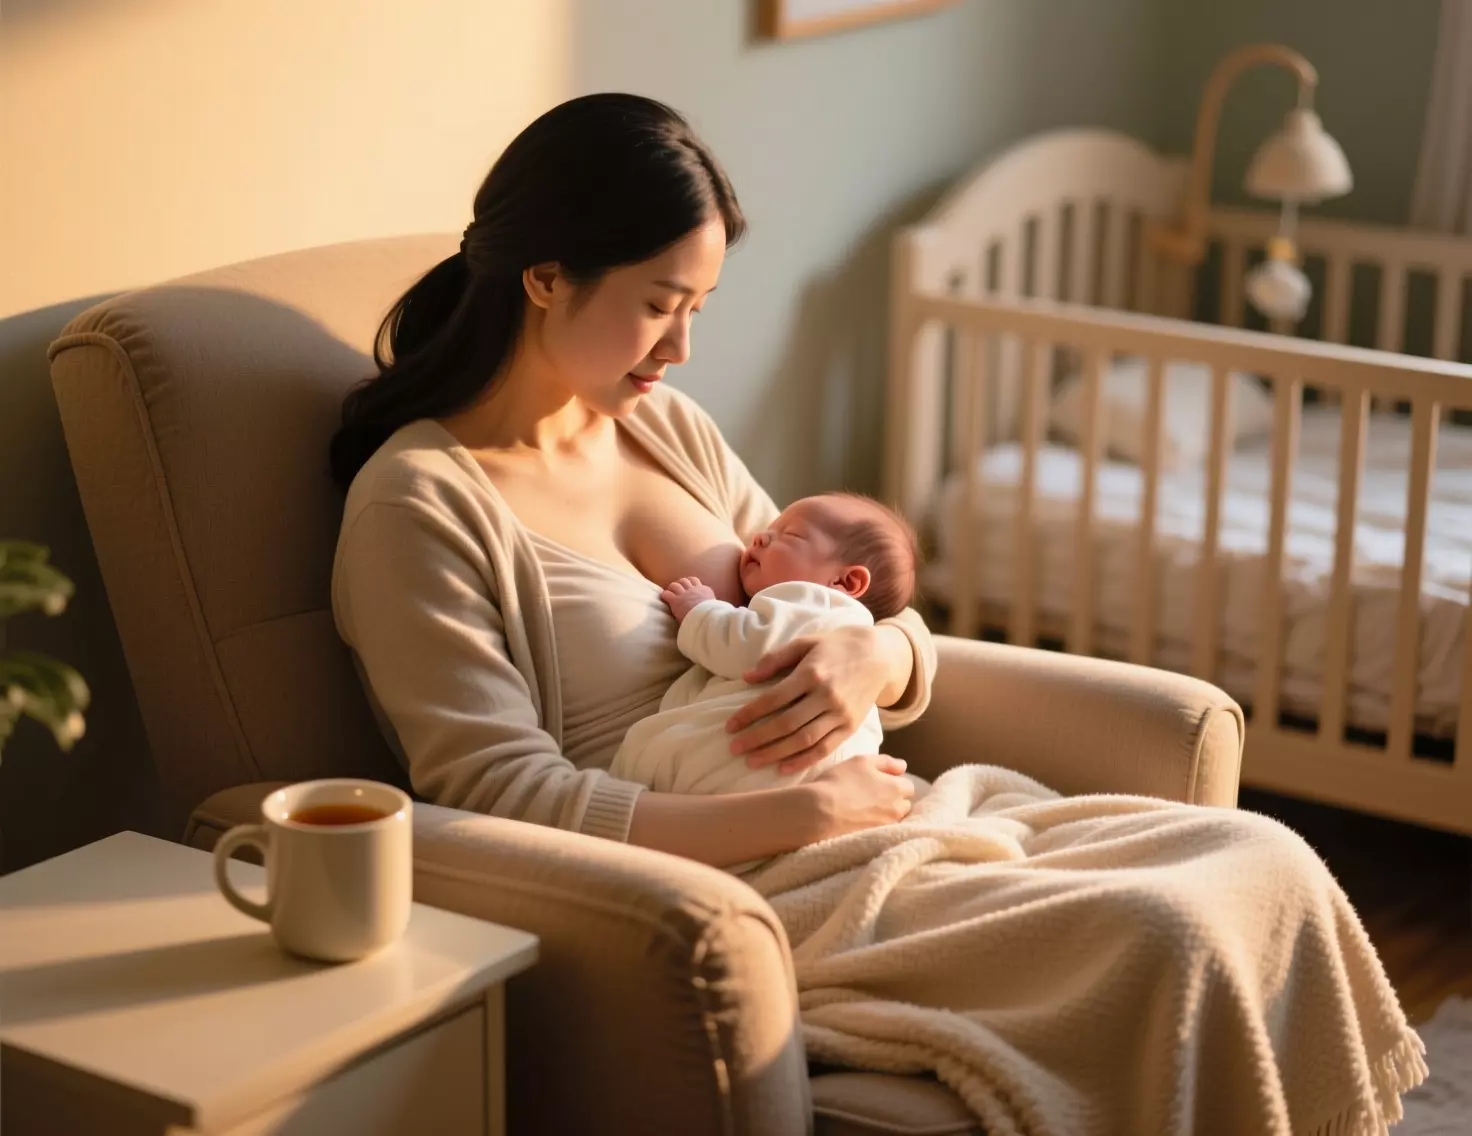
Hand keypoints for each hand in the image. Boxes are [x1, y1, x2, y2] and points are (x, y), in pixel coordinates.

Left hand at [661, 576, 716, 623]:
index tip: (688, 588)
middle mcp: (694, 589)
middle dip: (680, 584)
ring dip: (672, 588)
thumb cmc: (712, 616)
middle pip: (685, 580)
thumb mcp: (714, 607)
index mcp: (705, 590)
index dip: (690, 584)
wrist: (706, 618)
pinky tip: (665, 598)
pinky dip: (665, 595)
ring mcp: (684, 594)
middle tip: (678, 590)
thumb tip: (711, 608)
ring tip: (670, 593)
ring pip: (675, 585)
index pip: (696, 581)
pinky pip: (667, 594)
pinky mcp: (676, 600)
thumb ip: (710, 604)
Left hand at [726, 624, 888, 774]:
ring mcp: (840, 714)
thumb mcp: (805, 642)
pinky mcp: (851, 726)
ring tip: (752, 761)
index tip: (730, 726)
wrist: (879, 655)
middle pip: (786, 723)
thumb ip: (775, 658)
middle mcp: (826, 696)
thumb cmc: (835, 646)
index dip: (749, 714)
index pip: (773, 699)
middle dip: (757, 738)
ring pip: (803, 740)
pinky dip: (804, 761)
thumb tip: (747, 678)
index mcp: (812, 673)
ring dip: (775, 753)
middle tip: (734, 749)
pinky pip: (825, 748)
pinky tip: (783, 768)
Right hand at [805, 755, 914, 839]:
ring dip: (887, 814)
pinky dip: (877, 826)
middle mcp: (897, 809)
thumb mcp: (862, 761)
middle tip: (875, 797)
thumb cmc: (839, 781)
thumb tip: (903, 766)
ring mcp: (887, 826)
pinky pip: (883, 831)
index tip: (880, 783)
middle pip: (904, 804)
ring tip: (868, 811)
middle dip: (895, 800)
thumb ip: (886, 762)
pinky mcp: (876, 840)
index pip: (908, 786)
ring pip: (895, 819)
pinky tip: (863, 822)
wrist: (820, 812)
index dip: (894, 783)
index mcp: (897, 788)